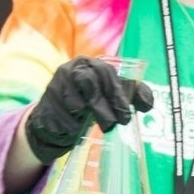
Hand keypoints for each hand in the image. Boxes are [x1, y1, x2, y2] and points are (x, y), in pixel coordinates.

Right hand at [22, 58, 154, 164]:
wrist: (56, 119)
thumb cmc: (89, 103)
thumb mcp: (110, 95)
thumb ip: (131, 94)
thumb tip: (147, 103)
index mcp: (89, 64)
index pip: (105, 73)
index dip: (117, 95)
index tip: (126, 115)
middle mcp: (70, 70)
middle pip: (89, 83)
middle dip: (103, 106)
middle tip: (113, 125)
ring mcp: (54, 86)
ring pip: (75, 102)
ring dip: (87, 118)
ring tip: (93, 126)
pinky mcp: (45, 105)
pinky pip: (62, 119)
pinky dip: (72, 127)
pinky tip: (74, 129)